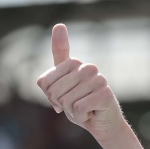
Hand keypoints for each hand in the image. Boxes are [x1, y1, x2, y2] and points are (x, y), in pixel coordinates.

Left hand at [36, 24, 125, 141]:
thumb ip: (52, 68)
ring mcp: (99, 79)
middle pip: (54, 91)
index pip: (44, 82)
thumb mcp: (59, 85)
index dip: (50, 96)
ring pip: (66, 101)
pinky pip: (78, 108)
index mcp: (74, 63)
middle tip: (75, 105)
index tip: (63, 98)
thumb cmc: (79, 105)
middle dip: (61, 104)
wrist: (101, 124)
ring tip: (84, 108)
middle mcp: (88, 67)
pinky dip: (81, 116)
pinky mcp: (105, 94)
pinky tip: (91, 113)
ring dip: (72, 111)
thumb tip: (59, 24)